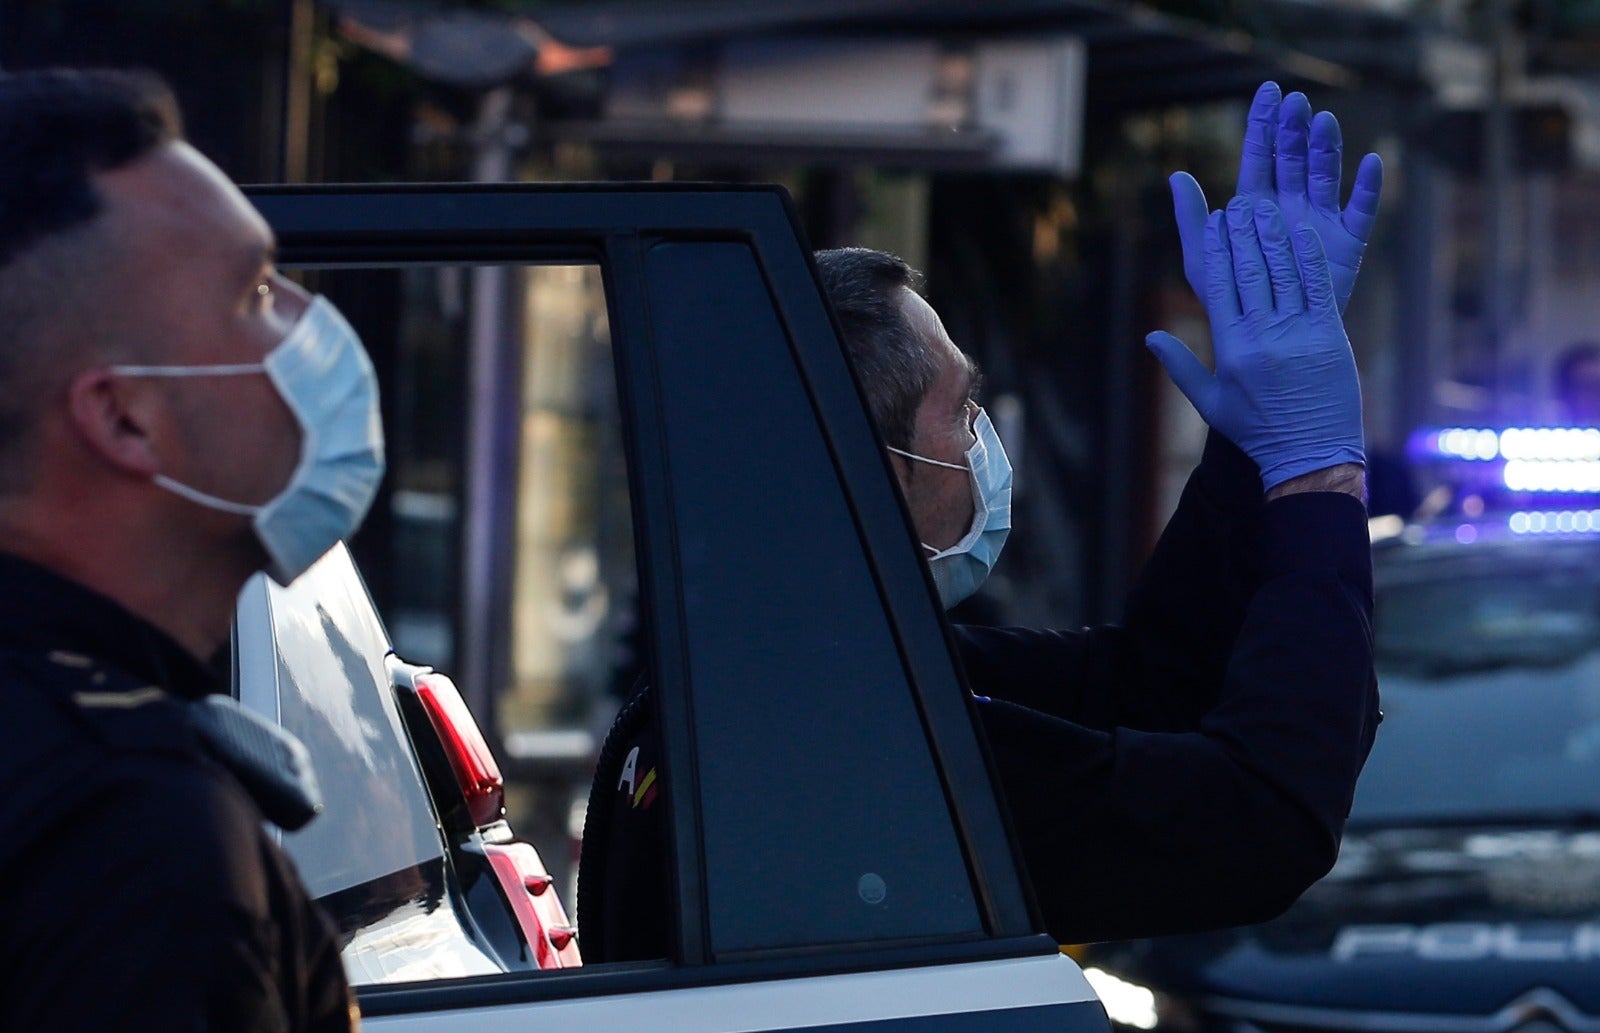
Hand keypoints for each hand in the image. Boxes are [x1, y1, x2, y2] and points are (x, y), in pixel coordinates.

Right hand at [1146, 197, 1363, 490]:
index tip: (1214, 220)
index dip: (1218, 248)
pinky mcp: (1329, 334)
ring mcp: (1299, 333)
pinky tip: (1301, 233)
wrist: (1310, 454)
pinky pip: (1316, 286)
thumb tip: (1150, 337)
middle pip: (1250, 270)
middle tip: (1239, 203)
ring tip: (1266, 207)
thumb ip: (1180, 366)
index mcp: (1231, 349)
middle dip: (1243, 232)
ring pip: (1283, 271)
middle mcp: (1263, 336)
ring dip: (1274, 234)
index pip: (1220, 285)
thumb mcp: (1210, 402)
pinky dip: (1307, 256)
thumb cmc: (1257, 430)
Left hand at [1170, 82, 1382, 313]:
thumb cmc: (1231, 302)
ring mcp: (1321, 220)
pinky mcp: (1349, 242)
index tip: (1268, 90)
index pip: (1259, 156)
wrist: (1269, 340)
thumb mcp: (1204, 262)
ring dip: (1326, 148)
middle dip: (1294, 129)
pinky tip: (1373, 162)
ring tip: (1325, 121)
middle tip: (1296, 102)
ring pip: (1325, 175)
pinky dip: (1368, 187)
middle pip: (1294, 158)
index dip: (1263, 124)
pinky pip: (1362, 210)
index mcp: (1256, 205)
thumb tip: (1176, 175)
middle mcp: (1290, 206)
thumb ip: (1192, 220)